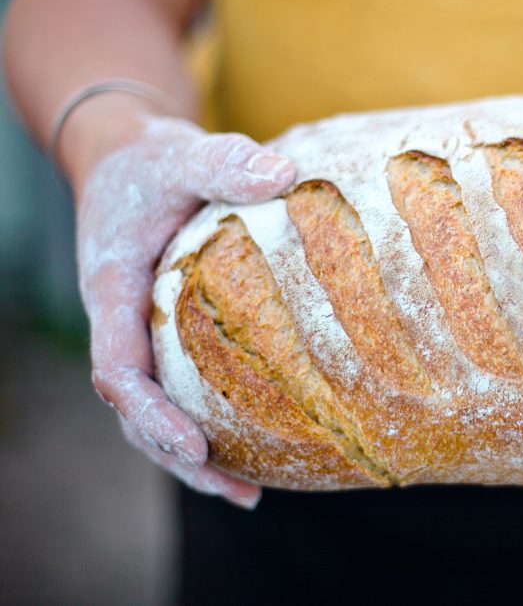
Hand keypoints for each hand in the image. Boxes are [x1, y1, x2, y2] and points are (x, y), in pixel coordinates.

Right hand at [76, 115, 295, 507]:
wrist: (127, 159)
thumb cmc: (150, 162)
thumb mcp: (182, 153)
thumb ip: (223, 162)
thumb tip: (285, 174)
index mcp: (113, 291)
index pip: (118, 368)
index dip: (151, 412)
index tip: (194, 443)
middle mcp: (122, 323)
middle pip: (136, 411)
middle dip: (178, 455)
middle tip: (237, 491)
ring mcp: (143, 332)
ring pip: (156, 409)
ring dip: (192, 454)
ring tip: (248, 494)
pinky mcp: (167, 332)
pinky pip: (182, 385)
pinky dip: (210, 419)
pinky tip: (258, 444)